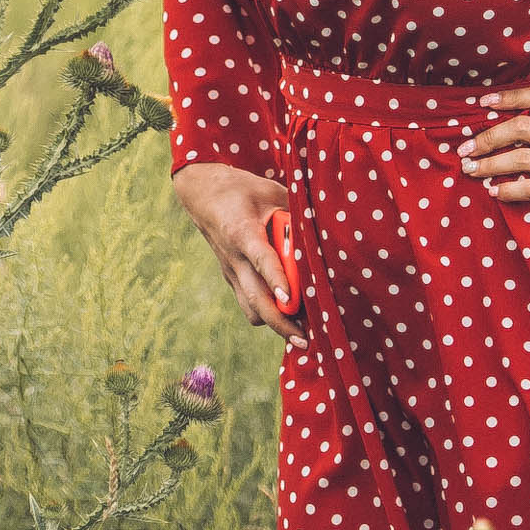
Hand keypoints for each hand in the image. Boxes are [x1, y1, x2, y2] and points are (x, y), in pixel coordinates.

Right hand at [172, 163, 307, 343]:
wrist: (203, 194)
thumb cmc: (242, 190)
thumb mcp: (271, 191)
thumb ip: (295, 213)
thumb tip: (326, 231)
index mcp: (242, 231)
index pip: (261, 258)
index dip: (276, 279)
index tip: (290, 300)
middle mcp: (234, 257)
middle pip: (254, 297)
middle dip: (280, 322)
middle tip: (305, 339)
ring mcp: (231, 271)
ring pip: (250, 309)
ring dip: (275, 323)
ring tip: (302, 331)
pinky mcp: (231, 278)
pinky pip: (248, 305)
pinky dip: (267, 314)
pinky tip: (288, 316)